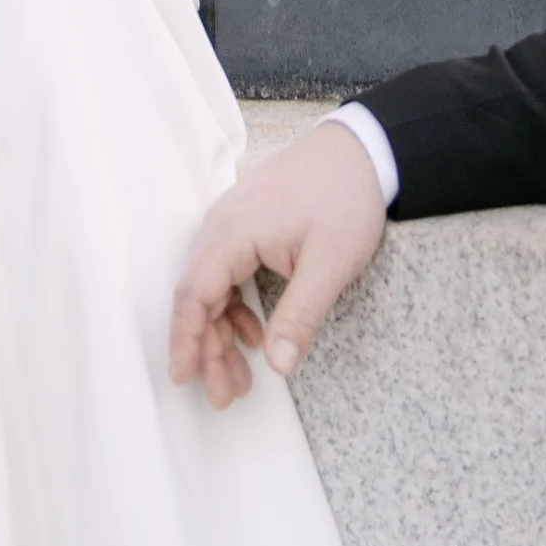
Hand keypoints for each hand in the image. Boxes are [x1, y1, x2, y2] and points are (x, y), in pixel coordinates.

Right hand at [170, 124, 388, 405]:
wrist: (363, 150)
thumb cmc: (346, 199)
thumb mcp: (329, 264)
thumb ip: (299, 317)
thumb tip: (278, 367)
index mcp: (232, 232)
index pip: (194, 294)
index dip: (186, 339)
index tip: (183, 377)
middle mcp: (221, 225)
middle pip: (199, 296)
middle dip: (207, 349)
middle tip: (225, 395)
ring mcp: (231, 223)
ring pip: (212, 287)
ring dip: (221, 333)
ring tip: (240, 378)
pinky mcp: (246, 225)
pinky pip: (227, 273)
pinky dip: (235, 309)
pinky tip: (255, 335)